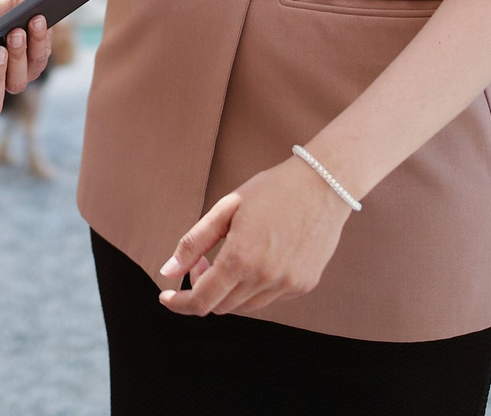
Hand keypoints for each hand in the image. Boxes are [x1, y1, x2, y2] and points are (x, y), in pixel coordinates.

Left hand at [157, 156, 351, 317]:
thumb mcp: (226, 208)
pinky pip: (269, 298)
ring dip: (229, 291)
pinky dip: (254, 288)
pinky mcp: (304, 285)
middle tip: (204, 261)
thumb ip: (194, 243)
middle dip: (203, 289)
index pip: (201, 301)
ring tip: (231, 257)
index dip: (180, 303)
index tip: (167, 297)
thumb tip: (167, 272)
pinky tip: (258, 259)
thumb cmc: (271, 190)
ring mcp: (287, 285)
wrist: (323, 185)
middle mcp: (265, 278)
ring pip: (245, 306)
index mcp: (241, 258)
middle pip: (221, 306)